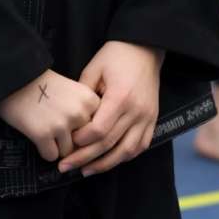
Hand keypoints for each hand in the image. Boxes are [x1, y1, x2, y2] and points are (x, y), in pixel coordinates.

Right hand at [0, 69, 99, 162]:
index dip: (84, 128)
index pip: (97, 128)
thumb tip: (89, 141)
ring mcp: (61, 124)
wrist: (14, 76)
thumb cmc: (42, 84)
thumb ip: (84, 109)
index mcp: (89, 99)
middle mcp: (78, 112)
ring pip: (67, 152)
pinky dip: (43, 149)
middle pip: (83, 142)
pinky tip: (36, 133)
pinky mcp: (42, 134)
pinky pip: (50, 156)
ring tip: (45, 127)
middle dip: (71, 139)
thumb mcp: (71, 90)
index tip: (73, 124)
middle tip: (56, 125)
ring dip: (56, 145)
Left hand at [57, 41, 163, 176]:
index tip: (68, 142)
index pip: (99, 130)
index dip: (82, 141)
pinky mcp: (153, 119)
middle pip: (109, 144)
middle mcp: (136, 111)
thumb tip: (72, 115)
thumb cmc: (116, 54)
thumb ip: (83, 92)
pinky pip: (140, 146)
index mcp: (120, 97)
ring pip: (126, 151)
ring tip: (86, 171)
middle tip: (66, 167)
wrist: (144, 47)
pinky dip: (125, 157)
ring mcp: (147, 117)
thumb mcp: (94, 67)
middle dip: (85, 159)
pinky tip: (110, 161)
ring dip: (106, 164)